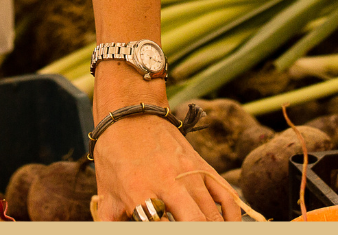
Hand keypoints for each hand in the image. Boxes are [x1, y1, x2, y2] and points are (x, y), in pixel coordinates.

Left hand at [90, 70, 239, 221]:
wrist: (131, 114)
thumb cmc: (115, 155)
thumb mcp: (106, 193)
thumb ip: (113, 222)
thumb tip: (113, 234)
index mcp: (139, 191)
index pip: (160, 227)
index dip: (166, 234)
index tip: (167, 234)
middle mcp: (168, 182)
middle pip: (195, 222)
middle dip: (198, 234)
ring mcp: (189, 173)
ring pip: (213, 213)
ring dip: (215, 228)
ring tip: (215, 234)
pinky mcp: (202, 165)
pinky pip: (225, 194)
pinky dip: (231, 214)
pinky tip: (229, 225)